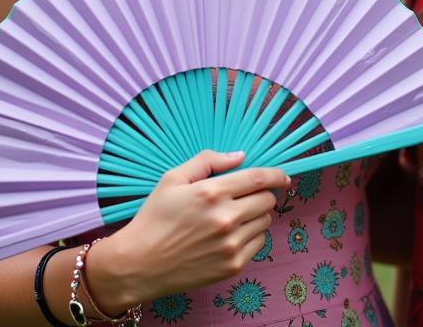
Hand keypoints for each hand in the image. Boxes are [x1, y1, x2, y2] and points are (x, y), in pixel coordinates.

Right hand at [86, 150, 289, 308]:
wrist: (139, 264)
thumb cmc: (154, 217)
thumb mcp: (173, 178)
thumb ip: (208, 161)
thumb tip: (240, 156)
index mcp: (212, 192)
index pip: (259, 178)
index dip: (276, 175)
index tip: (283, 176)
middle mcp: (225, 219)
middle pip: (267, 200)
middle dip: (263, 194)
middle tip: (248, 196)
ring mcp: (230, 245)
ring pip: (265, 221)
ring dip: (257, 215)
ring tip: (235, 216)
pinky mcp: (231, 266)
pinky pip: (259, 243)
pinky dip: (252, 235)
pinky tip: (232, 235)